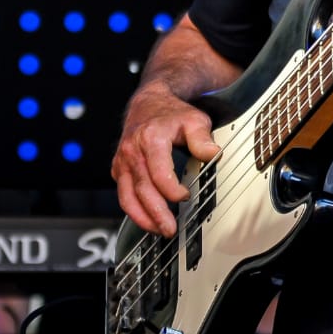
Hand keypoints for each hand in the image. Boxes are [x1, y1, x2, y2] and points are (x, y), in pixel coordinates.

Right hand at [112, 83, 221, 236]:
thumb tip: (213, 155)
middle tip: (170, 229)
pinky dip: (134, 211)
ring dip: (142, 218)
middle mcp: (132, 151)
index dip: (171, 190)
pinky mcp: (119, 169)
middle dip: (156, 213)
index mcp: (151, 139)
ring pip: (127, 196)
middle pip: (142, 189)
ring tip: (159, 230)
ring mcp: (123, 161)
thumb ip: (203, 138)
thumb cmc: (172, 114)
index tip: (186, 197)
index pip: (158, 172)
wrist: (149, 103)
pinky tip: (149, 220)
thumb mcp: (194, 120)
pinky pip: (123, 194)